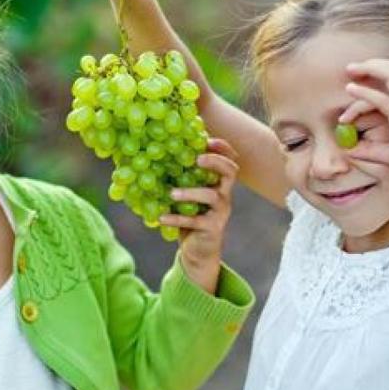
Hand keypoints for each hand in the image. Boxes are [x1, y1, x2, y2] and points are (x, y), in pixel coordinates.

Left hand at [160, 138, 238, 293]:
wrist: (198, 250)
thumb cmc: (190, 216)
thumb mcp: (188, 195)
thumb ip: (182, 177)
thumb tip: (158, 152)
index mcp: (219, 183)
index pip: (229, 161)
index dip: (223, 149)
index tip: (208, 139)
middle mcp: (224, 195)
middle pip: (230, 172)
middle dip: (216, 162)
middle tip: (197, 159)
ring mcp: (220, 212)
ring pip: (213, 196)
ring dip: (191, 192)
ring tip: (172, 193)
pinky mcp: (212, 228)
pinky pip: (196, 221)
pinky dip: (177, 218)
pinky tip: (161, 217)